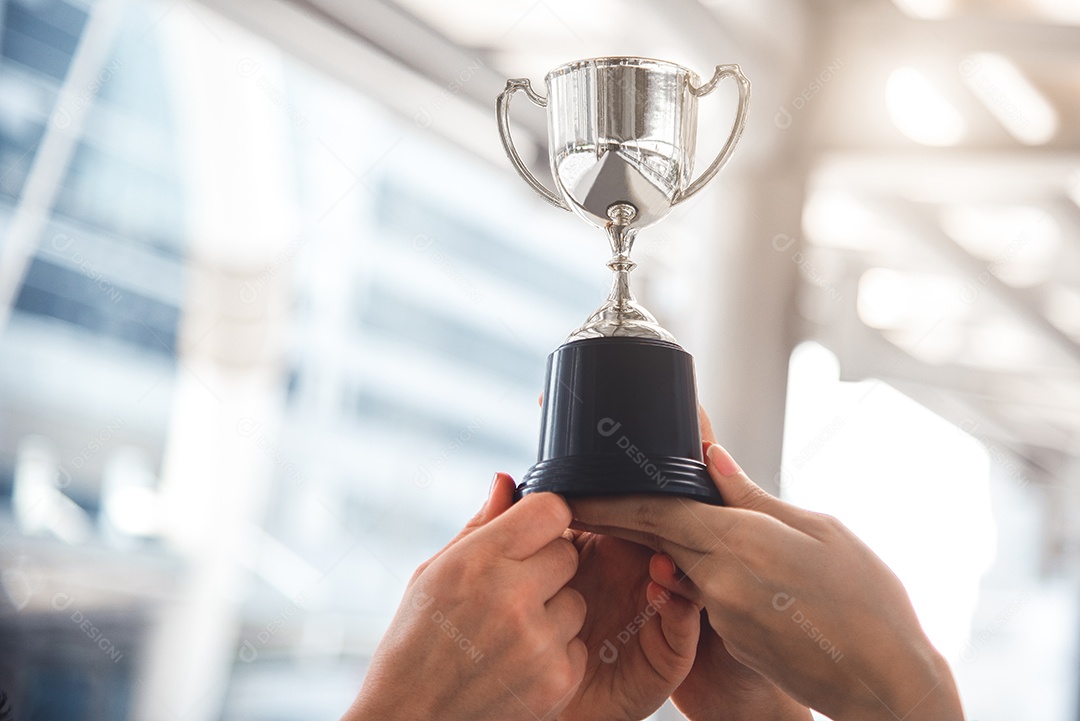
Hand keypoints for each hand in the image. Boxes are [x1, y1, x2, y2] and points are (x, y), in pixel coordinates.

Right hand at [344, 474, 586, 720]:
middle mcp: (512, 597)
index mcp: (478, 560)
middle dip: (545, 569)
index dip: (542, 521)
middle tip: (511, 592)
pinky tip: (516, 664)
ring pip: (575, 603)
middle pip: (567, 555)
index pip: (551, 510)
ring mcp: (538, 642)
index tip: (529, 536)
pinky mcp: (557, 681)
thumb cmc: (415, 642)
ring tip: (508, 634)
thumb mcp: (432, 573)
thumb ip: (479, 525)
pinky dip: (555, 655)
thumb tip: (506, 480)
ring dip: (552, 614)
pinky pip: (578, 646)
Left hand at [570, 415, 962, 720]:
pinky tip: (690, 562)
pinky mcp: (729, 638)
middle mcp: (720, 579)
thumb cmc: (868, 602)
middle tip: (579, 497)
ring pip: (675, 565)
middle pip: (651, 538)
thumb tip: (711, 458)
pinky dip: (686, 573)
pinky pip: (698, 594)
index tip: (573, 489)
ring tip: (631, 518)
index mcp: (740, 542)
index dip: (609, 500)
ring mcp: (721, 614)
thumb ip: (753, 498)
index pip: (653, 512)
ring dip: (652, 544)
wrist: (884, 683)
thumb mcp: (819, 532)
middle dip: (614, 518)